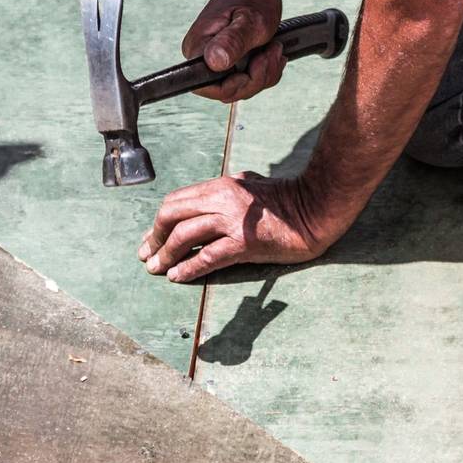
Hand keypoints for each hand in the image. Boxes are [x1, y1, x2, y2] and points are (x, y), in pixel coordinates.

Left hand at [136, 171, 350, 280]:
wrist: (316, 210)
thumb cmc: (287, 200)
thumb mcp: (250, 185)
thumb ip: (227, 191)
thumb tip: (204, 202)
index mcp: (222, 186)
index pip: (177, 201)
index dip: (158, 222)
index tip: (151, 238)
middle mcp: (222, 199)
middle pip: (172, 215)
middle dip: (154, 237)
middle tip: (146, 255)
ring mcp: (232, 220)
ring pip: (184, 236)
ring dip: (165, 255)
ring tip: (156, 269)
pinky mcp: (244, 242)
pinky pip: (207, 257)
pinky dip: (188, 268)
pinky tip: (177, 277)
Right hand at [180, 0, 286, 101]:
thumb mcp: (251, 20)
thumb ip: (233, 42)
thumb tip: (214, 61)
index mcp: (198, 48)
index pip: (210, 88)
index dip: (237, 85)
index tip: (257, 62)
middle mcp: (201, 57)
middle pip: (229, 91)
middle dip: (257, 77)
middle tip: (272, 50)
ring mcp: (215, 60)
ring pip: (242, 87)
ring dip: (265, 72)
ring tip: (274, 47)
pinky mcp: (228, 61)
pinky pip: (248, 80)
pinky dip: (266, 70)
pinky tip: (272, 51)